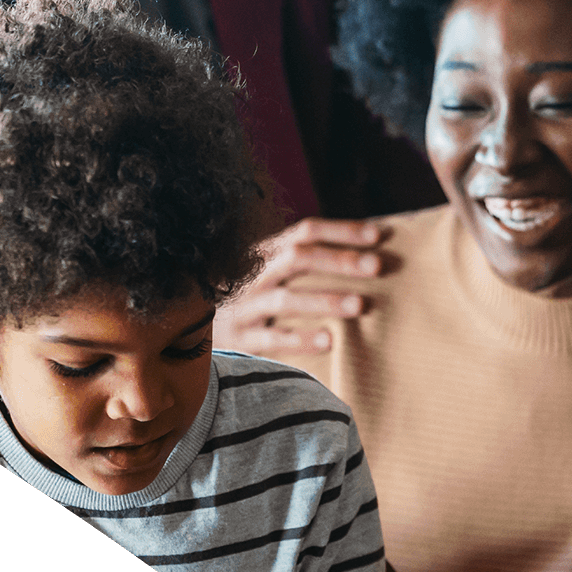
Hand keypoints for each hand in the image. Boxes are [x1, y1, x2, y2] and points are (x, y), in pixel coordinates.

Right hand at [212, 218, 388, 355]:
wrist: (192, 331)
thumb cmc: (251, 299)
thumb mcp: (271, 272)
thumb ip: (307, 262)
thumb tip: (370, 250)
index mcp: (266, 253)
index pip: (305, 232)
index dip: (342, 230)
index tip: (378, 235)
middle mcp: (254, 275)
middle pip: (298, 258)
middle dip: (339, 260)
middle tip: (377, 266)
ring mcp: (244, 307)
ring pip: (284, 299)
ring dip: (324, 300)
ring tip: (359, 305)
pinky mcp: (238, 339)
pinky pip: (270, 339)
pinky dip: (299, 339)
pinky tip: (330, 341)